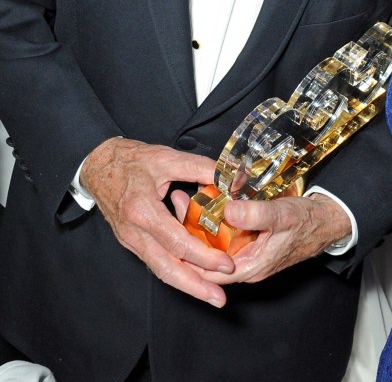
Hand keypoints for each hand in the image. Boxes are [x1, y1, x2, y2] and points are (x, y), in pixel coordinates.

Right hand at [81, 137, 234, 306]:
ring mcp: (131, 240)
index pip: (176, 243)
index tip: (226, 264)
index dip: (203, 256)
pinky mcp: (133, 242)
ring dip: (187, 285)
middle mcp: (135, 232)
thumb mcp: (167, 157)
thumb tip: (229, 179)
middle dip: (195, 287)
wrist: (98, 164)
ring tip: (212, 295)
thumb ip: (200, 168)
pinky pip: (157, 262)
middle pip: (166, 269)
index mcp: (142, 211)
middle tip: (220, 299)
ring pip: (161, 270)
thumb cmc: (131, 160)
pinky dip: (177, 272)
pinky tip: (195, 277)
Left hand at [170, 188, 351, 283]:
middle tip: (179, 204)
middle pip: (209, 257)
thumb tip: (227, 211)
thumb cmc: (308, 221)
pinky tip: (210, 202)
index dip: (189, 254)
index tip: (173, 230)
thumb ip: (255, 214)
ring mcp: (248, 253)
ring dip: (202, 225)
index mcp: (251, 266)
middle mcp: (246, 264)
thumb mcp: (282, 215)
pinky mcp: (252, 242)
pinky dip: (216, 221)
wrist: (327, 220)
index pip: (209, 271)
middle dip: (191, 233)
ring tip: (188, 200)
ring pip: (216, 244)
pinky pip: (227, 236)